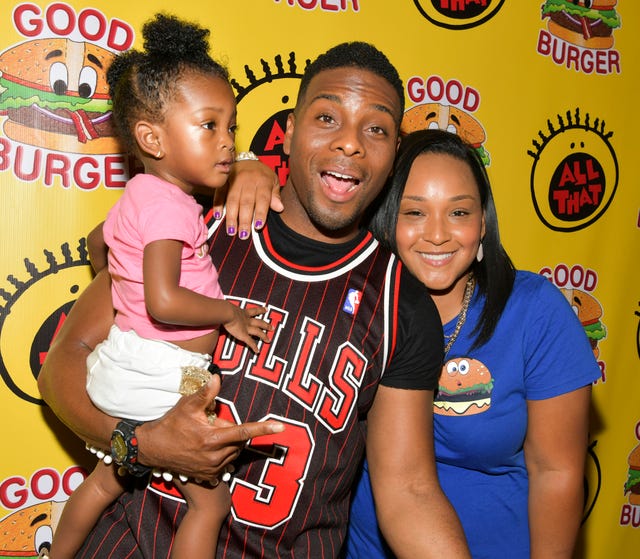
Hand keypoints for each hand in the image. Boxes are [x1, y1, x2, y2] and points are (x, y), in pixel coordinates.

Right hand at [136, 375, 283, 481]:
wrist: (153, 450)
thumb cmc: (171, 424)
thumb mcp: (187, 406)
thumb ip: (205, 393)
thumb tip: (217, 378)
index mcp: (213, 439)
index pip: (244, 431)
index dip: (264, 428)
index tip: (281, 427)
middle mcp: (215, 456)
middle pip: (239, 440)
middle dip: (231, 430)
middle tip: (211, 424)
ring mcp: (212, 469)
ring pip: (233, 451)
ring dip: (227, 442)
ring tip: (206, 436)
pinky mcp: (209, 476)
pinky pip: (226, 462)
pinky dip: (222, 453)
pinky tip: (205, 449)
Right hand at [213, 159, 282, 238]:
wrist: (247, 158)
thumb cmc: (262, 174)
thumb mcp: (273, 181)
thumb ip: (275, 195)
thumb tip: (280, 208)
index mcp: (263, 181)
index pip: (263, 199)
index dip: (260, 213)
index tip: (258, 227)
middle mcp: (249, 180)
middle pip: (246, 202)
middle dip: (244, 220)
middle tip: (243, 235)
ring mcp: (234, 180)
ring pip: (232, 199)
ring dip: (231, 216)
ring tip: (231, 230)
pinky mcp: (224, 180)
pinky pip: (220, 192)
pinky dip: (218, 204)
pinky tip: (218, 216)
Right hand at [224, 305, 271, 352]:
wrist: (227, 313)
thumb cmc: (225, 309)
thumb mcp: (227, 307)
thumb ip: (226, 308)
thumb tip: (218, 306)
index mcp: (244, 312)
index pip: (254, 311)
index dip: (260, 310)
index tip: (266, 309)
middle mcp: (247, 320)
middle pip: (260, 322)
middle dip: (266, 325)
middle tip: (272, 327)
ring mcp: (246, 328)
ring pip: (258, 332)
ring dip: (264, 336)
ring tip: (269, 340)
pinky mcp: (243, 335)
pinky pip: (250, 342)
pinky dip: (254, 347)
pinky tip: (257, 351)